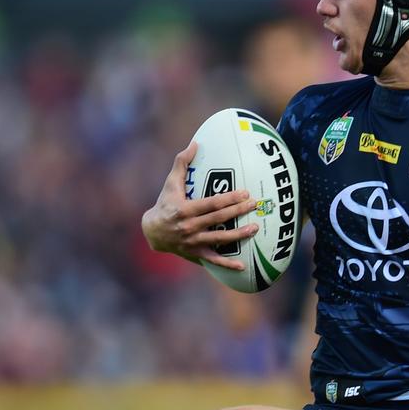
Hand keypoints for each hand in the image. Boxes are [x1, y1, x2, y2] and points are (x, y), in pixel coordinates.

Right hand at [141, 141, 258, 269]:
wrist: (153, 232)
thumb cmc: (165, 204)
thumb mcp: (170, 184)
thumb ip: (182, 163)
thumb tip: (195, 143)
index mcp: (185, 209)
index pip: (212, 203)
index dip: (229, 198)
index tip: (245, 192)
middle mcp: (190, 226)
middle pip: (219, 218)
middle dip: (239, 211)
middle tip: (255, 205)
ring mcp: (194, 242)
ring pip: (220, 239)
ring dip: (239, 235)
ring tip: (255, 228)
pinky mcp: (196, 253)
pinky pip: (214, 260)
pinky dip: (227, 264)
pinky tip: (242, 266)